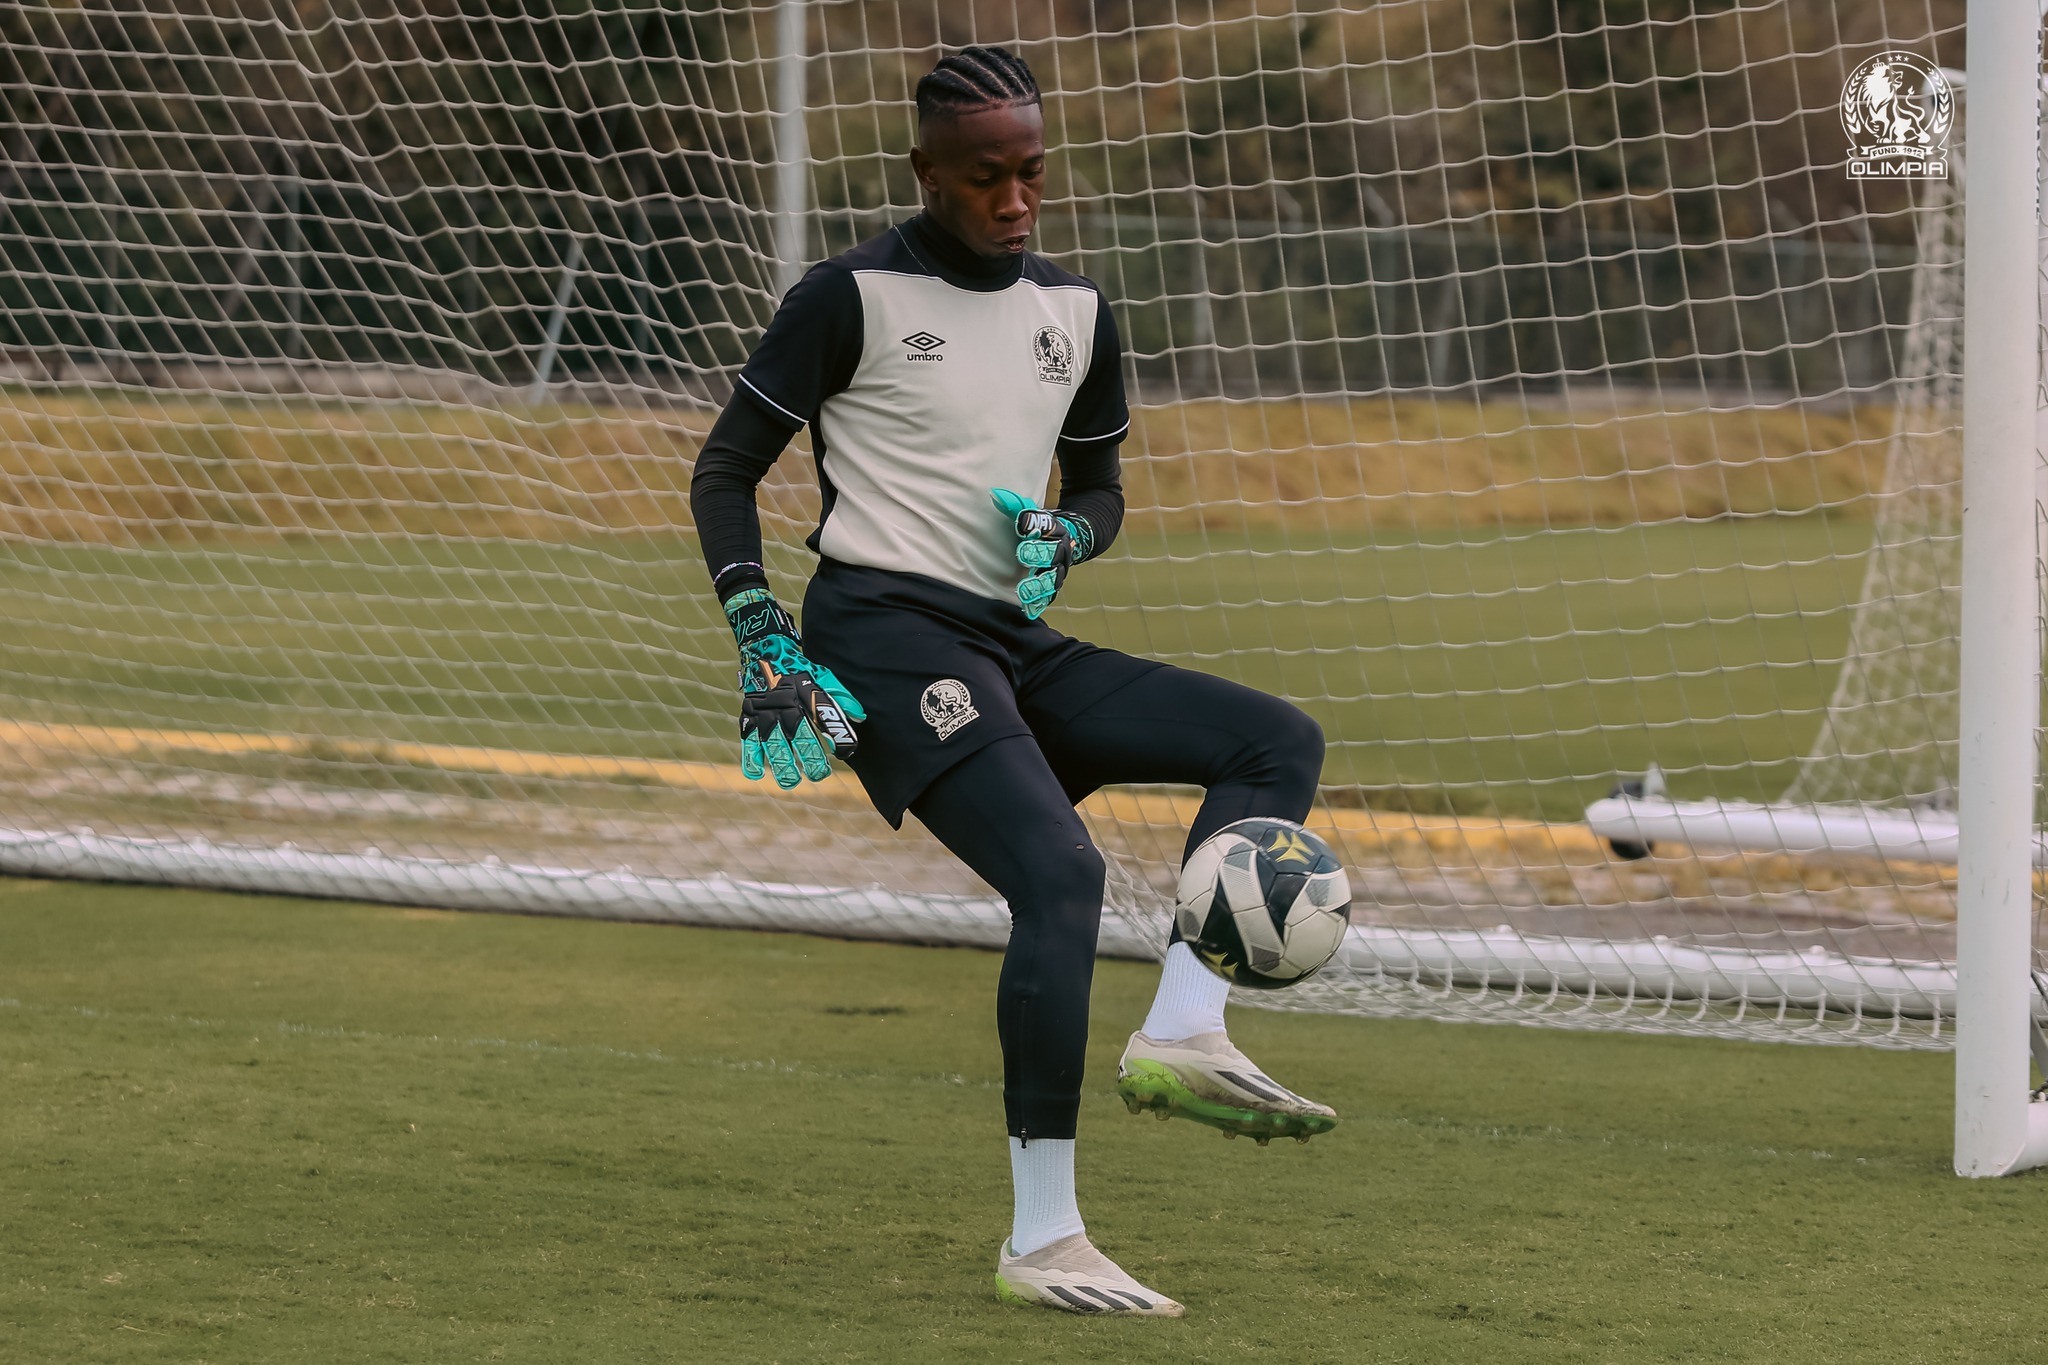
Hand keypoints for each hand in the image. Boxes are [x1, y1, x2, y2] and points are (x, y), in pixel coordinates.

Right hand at [723, 588, 864, 788]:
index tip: (847, 751)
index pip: (824, 717)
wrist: (763, 646)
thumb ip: (840, 697)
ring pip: (773, 743)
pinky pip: (748, 739)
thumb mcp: (821, 676)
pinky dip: (750, 757)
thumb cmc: (798, 666)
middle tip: (819, 775)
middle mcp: (786, 705)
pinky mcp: (749, 715)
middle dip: (810, 757)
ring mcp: (766, 712)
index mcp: (806, 694)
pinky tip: (756, 774)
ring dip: (782, 764)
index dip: (837, 735)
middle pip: (799, 736)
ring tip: (790, 782)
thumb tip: (861, 717)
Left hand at [991, 488, 1093, 620]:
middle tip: (1022, 555)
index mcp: (1057, 529)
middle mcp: (1061, 550)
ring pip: (1053, 578)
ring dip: (1039, 584)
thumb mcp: (1031, 512)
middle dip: (1039, 553)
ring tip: (1023, 590)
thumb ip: (1014, 505)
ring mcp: (1059, 569)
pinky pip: (1049, 595)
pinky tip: (1028, 609)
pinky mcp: (1054, 584)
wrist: (1071, 538)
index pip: (1047, 525)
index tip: (1021, 524)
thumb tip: (995, 495)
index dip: (1035, 523)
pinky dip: (1039, 602)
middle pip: (1053, 553)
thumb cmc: (1043, 525)